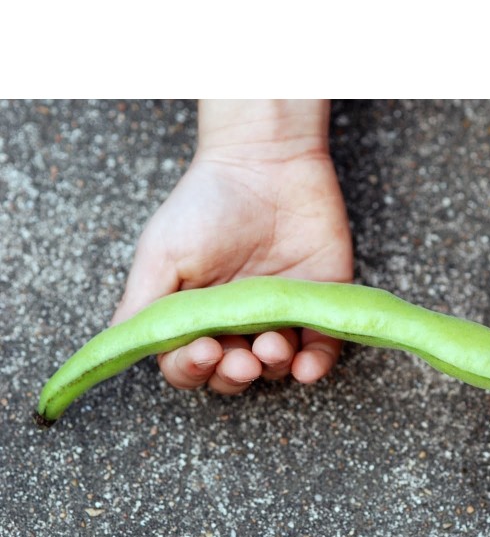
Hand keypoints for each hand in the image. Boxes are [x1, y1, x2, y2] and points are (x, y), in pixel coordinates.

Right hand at [112, 100, 352, 394]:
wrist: (268, 160)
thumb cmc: (206, 203)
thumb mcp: (161, 254)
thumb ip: (143, 306)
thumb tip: (120, 346)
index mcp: (197, 316)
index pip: (189, 363)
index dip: (193, 368)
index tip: (204, 351)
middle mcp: (238, 323)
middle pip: (233, 373)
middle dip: (235, 375)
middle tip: (241, 360)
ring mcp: (281, 317)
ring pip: (277, 366)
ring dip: (273, 367)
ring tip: (272, 346)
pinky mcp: (320, 306)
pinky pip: (322, 350)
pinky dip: (316, 365)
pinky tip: (306, 367)